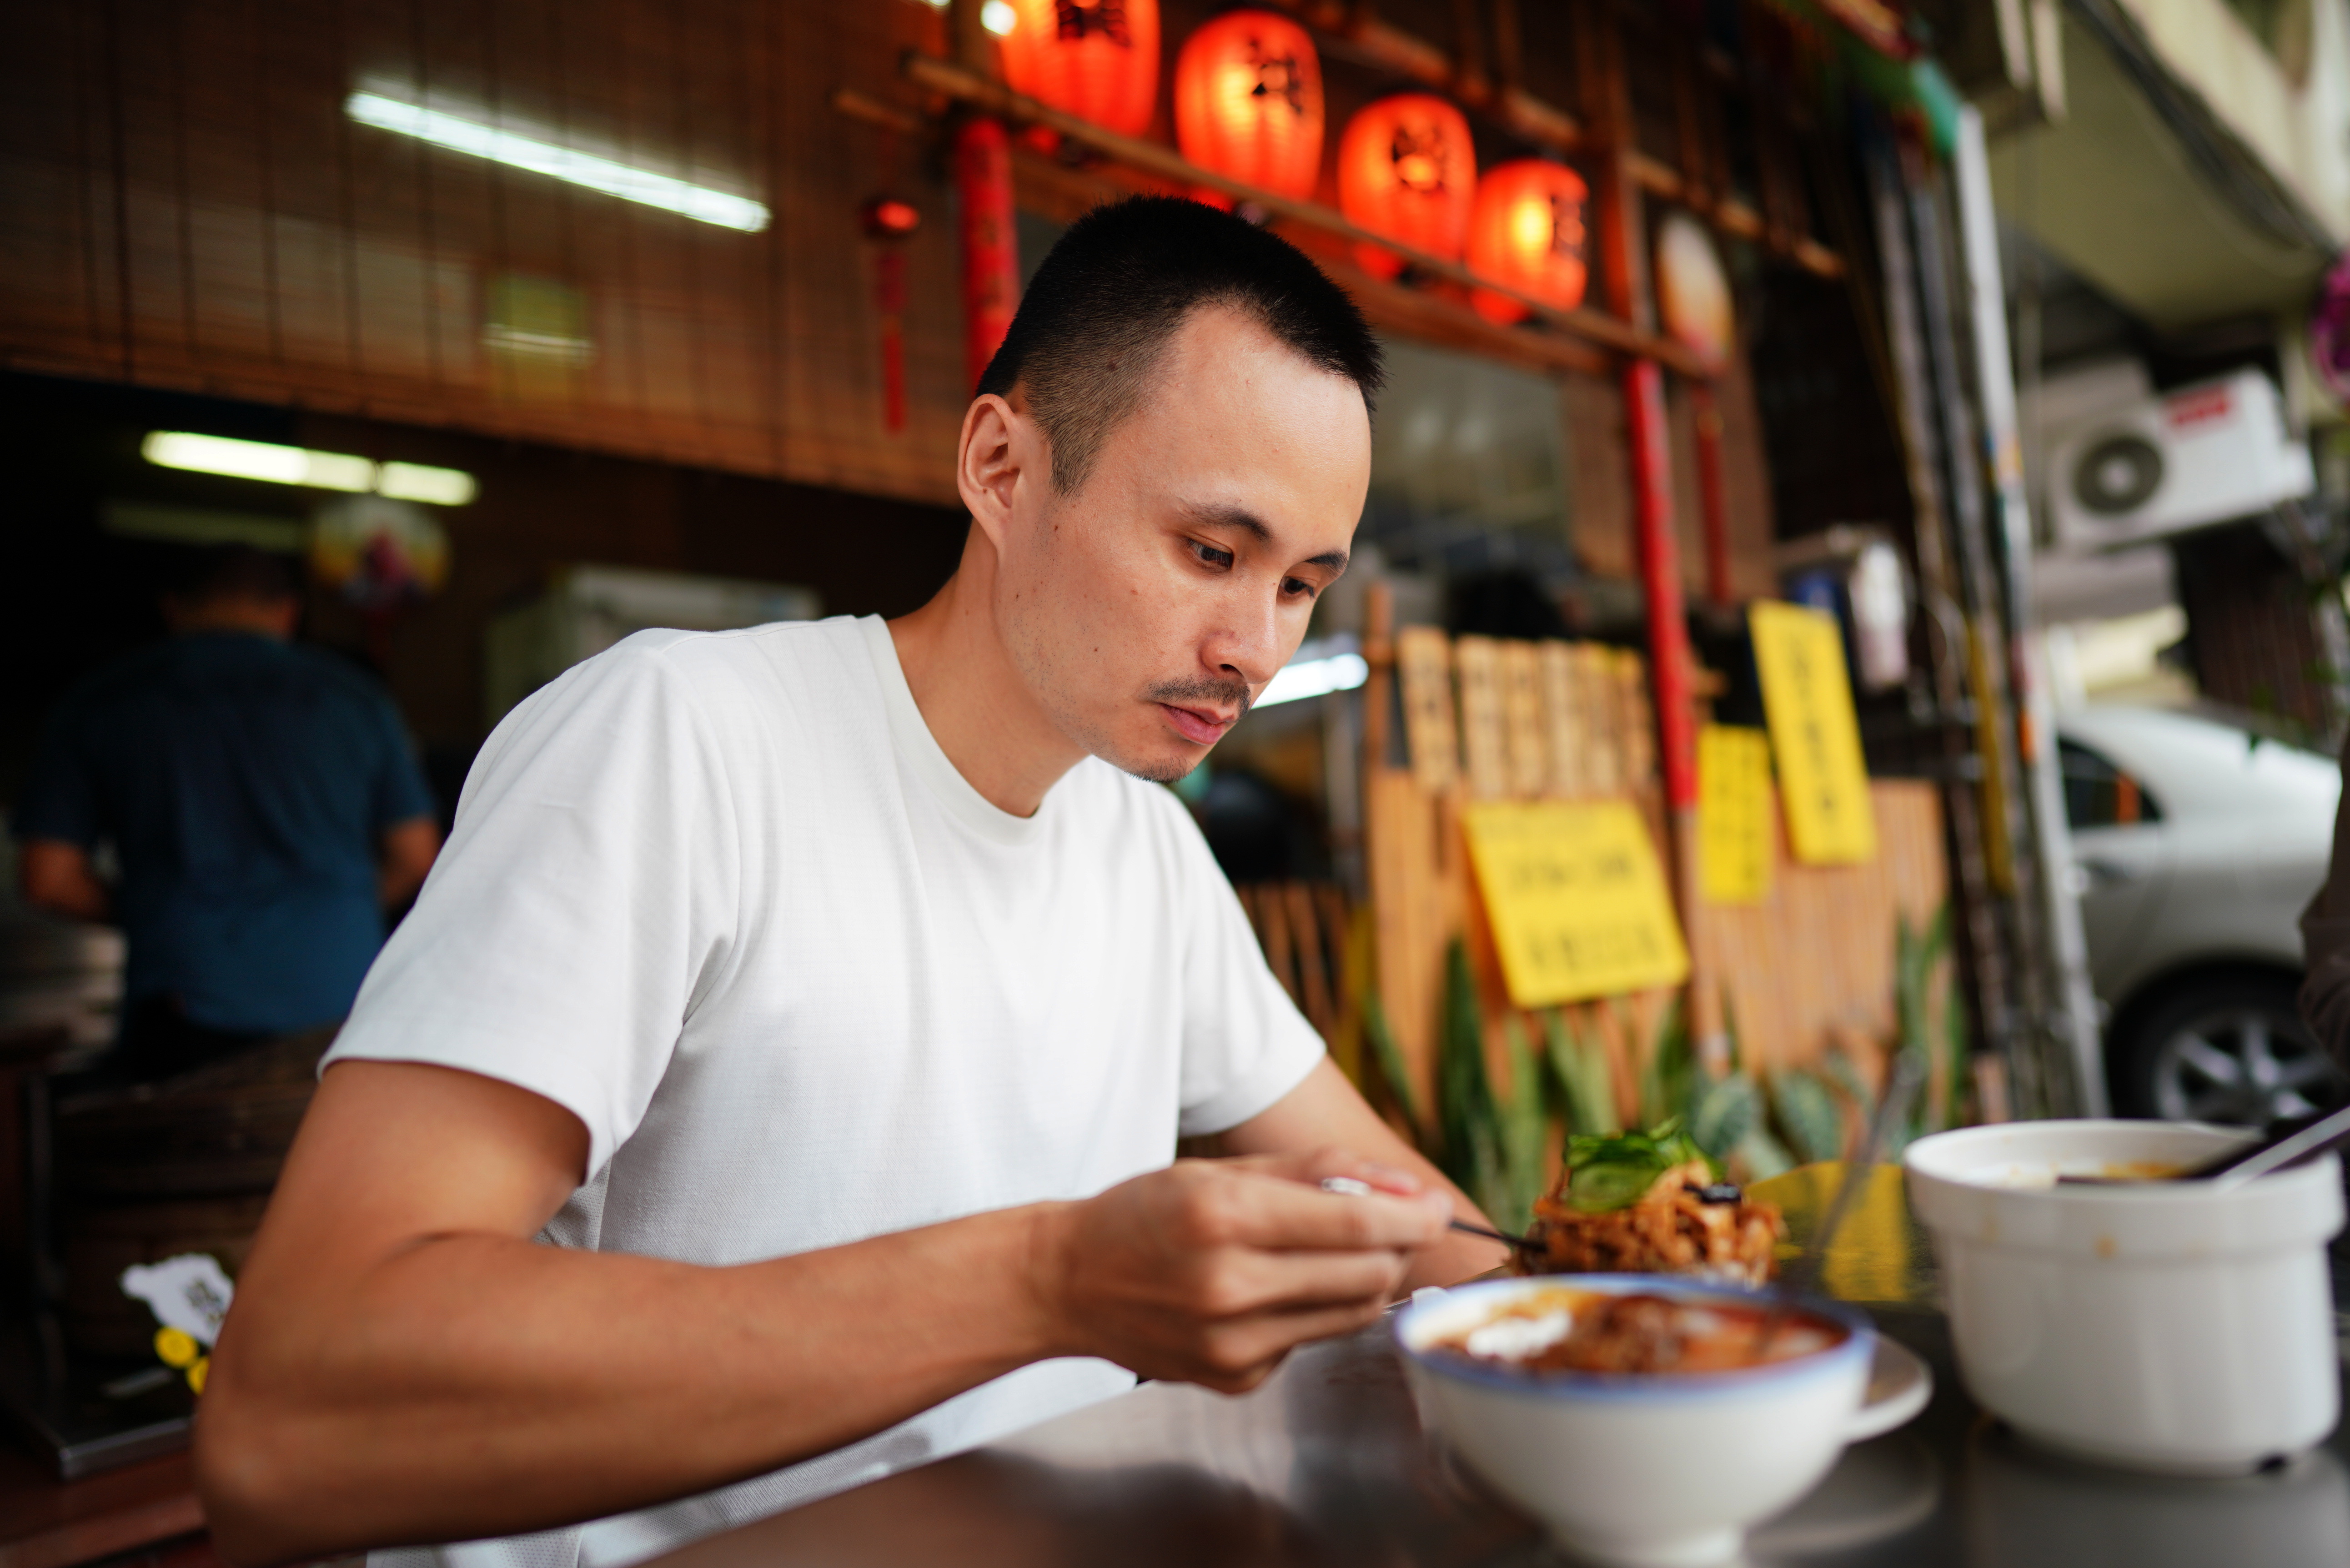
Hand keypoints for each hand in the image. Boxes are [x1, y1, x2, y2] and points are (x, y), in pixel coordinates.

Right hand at [1030, 1148, 1452, 1393]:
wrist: (1067, 1282)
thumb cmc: (1145, 1214)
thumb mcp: (1223, 1169)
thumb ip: (1320, 1172)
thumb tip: (1406, 1190)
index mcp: (1226, 1218)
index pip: (1357, 1223)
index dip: (1414, 1215)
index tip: (1437, 1208)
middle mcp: (1230, 1286)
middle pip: (1368, 1273)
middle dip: (1396, 1244)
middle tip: (1396, 1222)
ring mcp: (1233, 1343)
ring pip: (1352, 1313)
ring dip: (1363, 1278)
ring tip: (1333, 1251)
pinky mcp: (1235, 1378)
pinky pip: (1310, 1341)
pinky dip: (1311, 1311)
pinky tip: (1269, 1291)